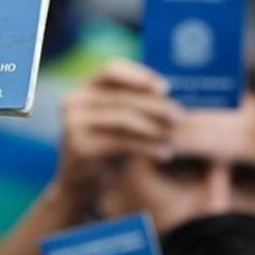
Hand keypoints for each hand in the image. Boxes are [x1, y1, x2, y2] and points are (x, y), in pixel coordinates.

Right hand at [54, 60, 182, 212]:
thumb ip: (132, 102)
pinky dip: (147, 147)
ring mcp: (73, 123)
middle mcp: (73, 100)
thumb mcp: (117, 120)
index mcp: (83, 88)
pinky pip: (121, 142)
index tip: (166, 88)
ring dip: (154, 126)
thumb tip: (168, 90)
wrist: (82, 185)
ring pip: (123, 118)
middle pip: (121, 96)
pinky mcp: (79, 146)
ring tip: (175, 135)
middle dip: (155, 105)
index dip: (139, 75)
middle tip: (181, 115)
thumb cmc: (107, 148)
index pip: (111, 69)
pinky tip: (166, 153)